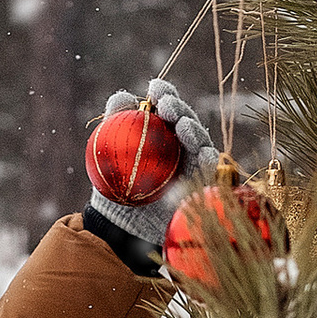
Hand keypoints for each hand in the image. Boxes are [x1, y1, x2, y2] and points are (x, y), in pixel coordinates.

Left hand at [82, 78, 214, 259]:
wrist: (120, 226)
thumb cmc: (112, 186)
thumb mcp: (106, 155)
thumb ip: (113, 123)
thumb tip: (122, 98)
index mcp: (159, 129)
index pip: (165, 104)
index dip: (164, 93)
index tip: (154, 90)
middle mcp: (179, 143)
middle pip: (185, 119)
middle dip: (180, 109)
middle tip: (168, 108)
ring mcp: (193, 163)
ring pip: (201, 142)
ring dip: (194, 132)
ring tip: (184, 128)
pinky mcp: (202, 185)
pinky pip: (210, 172)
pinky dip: (209, 162)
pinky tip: (203, 157)